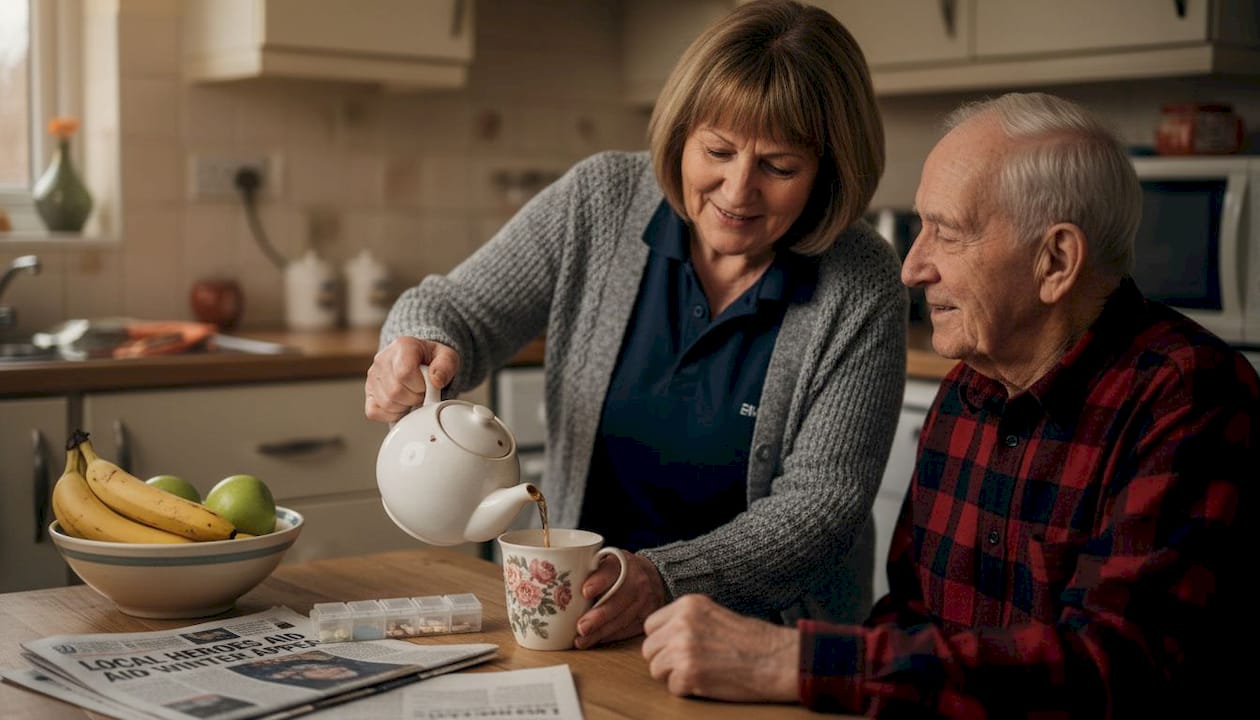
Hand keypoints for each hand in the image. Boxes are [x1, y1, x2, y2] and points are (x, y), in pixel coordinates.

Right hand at [364, 337, 460, 422]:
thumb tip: (436, 381)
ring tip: (411, 395)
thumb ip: (446, 366)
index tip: (427, 384)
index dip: (419, 385)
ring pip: (386, 403)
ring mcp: (372, 376)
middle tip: (420, 391)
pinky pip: (374, 412)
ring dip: (404, 405)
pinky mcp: (368, 392)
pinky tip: (400, 403)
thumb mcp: (447, 357)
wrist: (419, 361)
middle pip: (395, 391)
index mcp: (402, 346)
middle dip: (414, 397)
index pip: (404, 373)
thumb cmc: (432, 359)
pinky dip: (390, 413)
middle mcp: (382, 359)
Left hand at [573, 553, 666, 648]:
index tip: (585, 591)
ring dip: (601, 632)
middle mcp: (637, 581)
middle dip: (598, 616)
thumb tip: (553, 582)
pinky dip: (610, 636)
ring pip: (622, 619)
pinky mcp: (647, 616)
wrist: (654, 576)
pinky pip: (628, 629)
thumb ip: (589, 567)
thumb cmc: (622, 570)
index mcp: (623, 563)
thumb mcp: (608, 560)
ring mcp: (645, 600)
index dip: (598, 581)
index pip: (611, 570)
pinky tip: (596, 640)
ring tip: (582, 640)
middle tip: (581, 627)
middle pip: (618, 600)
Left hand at [641, 594, 799, 702]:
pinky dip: (687, 690)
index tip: (677, 648)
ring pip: (656, 669)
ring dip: (674, 675)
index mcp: (687, 604)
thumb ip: (686, 620)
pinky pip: (672, 687)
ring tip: (700, 672)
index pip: (651, 625)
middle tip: (690, 664)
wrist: (777, 659)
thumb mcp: (714, 614)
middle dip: (665, 660)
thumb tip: (660, 636)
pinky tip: (708, 681)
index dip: (662, 640)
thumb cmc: (752, 640)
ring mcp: (683, 648)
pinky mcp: (688, 673)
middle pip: (649, 648)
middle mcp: (681, 623)